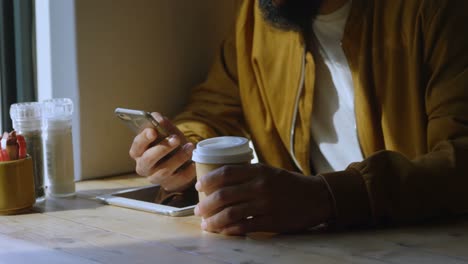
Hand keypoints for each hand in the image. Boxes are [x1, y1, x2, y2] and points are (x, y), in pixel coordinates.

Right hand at [129, 112, 195, 190]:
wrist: (181, 162)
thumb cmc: (170, 145)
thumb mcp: (166, 133)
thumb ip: (162, 124)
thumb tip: (157, 117)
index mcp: (138, 152)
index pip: (136, 146)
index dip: (144, 138)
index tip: (153, 131)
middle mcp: (144, 166)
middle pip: (148, 159)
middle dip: (162, 148)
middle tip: (175, 139)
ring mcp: (156, 178)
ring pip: (164, 170)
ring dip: (178, 157)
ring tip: (189, 147)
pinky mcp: (170, 184)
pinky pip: (179, 179)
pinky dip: (188, 170)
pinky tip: (194, 162)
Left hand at [194, 163, 332, 234]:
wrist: (316, 197)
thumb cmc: (289, 184)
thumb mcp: (269, 171)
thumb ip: (248, 174)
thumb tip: (220, 180)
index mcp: (259, 170)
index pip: (226, 172)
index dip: (208, 180)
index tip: (198, 187)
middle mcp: (261, 186)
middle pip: (223, 195)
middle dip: (205, 205)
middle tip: (198, 210)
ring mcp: (266, 205)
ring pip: (230, 214)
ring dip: (213, 221)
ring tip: (206, 224)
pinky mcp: (272, 221)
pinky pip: (244, 227)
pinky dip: (229, 230)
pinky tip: (223, 231)